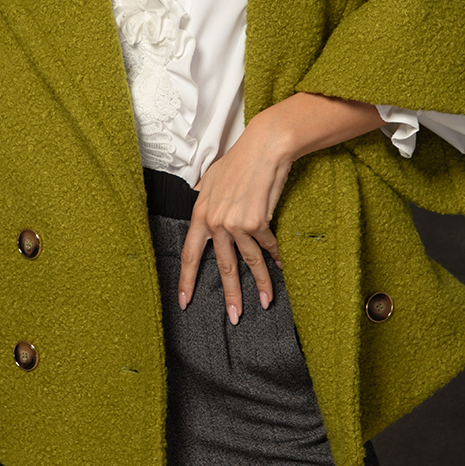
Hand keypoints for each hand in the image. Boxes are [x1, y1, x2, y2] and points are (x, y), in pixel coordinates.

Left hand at [176, 93, 384, 324]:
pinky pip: (267, 246)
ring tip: (265, 301)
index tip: (184, 301)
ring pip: (249, 261)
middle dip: (230, 295)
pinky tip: (280, 266)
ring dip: (260, 284)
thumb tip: (197, 199)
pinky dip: (275, 256)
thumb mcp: (210, 178)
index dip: (187, 280)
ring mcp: (237, 223)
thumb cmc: (238, 161)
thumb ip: (203, 196)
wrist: (263, 149)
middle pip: (223, 266)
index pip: (191, 254)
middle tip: (234, 317)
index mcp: (201, 214)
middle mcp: (216, 222)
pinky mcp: (258, 222)